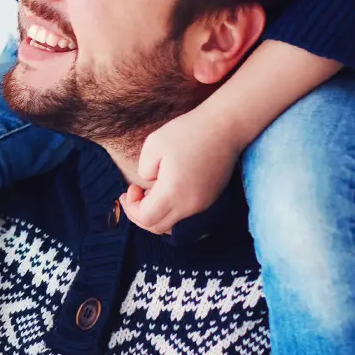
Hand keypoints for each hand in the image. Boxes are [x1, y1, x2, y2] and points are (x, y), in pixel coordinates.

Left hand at [121, 107, 244, 234]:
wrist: (224, 127)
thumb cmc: (187, 132)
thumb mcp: (153, 145)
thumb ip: (144, 170)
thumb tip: (148, 183)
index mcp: (173, 193)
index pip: (146, 218)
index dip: (131, 207)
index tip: (130, 188)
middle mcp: (190, 205)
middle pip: (158, 227)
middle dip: (139, 214)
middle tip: (134, 193)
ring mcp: (203, 204)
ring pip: (172, 224)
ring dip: (156, 213)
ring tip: (149, 191)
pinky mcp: (210, 199)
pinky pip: (185, 214)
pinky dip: (171, 208)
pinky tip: (166, 189)